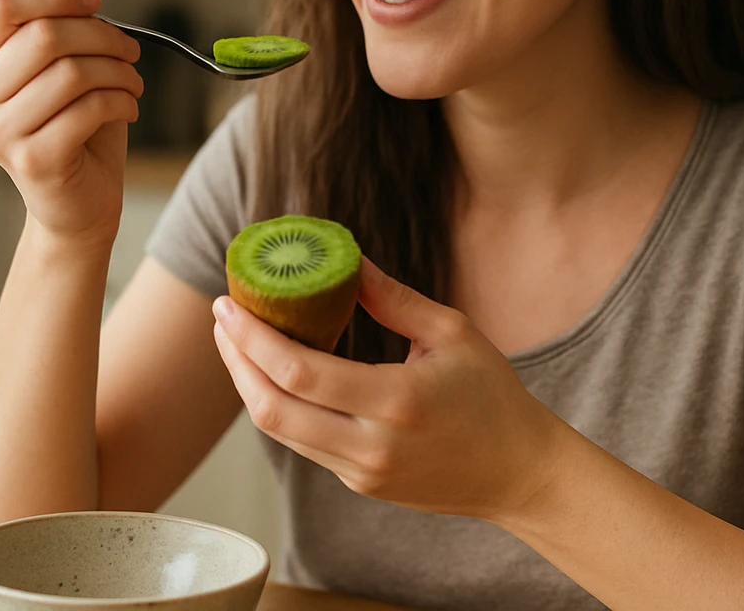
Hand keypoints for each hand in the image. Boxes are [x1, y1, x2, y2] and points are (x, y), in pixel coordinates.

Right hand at [0, 0, 142, 247]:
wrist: (78, 203)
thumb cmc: (74, 126)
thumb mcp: (66, 60)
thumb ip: (48, 10)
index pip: (0, 2)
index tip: (95, 2)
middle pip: (44, 35)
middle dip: (102, 35)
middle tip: (130, 49)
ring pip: (70, 72)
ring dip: (118, 71)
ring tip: (131, 83)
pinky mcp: (30, 160)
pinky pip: (86, 109)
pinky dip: (120, 102)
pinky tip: (126, 108)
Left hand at [211, 258, 563, 520]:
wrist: (520, 474)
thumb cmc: (493, 396)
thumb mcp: (453, 333)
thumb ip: (395, 299)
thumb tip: (346, 260)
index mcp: (396, 402)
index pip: (300, 372)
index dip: (253, 338)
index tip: (229, 302)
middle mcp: (370, 446)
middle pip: (272, 408)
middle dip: (235, 360)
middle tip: (223, 316)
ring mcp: (361, 473)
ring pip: (280, 431)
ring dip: (249, 384)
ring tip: (237, 340)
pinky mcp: (360, 484)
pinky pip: (303, 443)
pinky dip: (279, 405)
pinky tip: (274, 371)